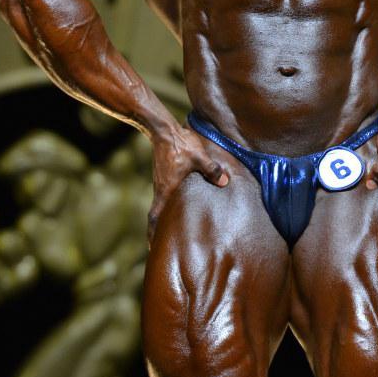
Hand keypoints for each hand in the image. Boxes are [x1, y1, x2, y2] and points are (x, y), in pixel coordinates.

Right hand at [148, 127, 227, 242]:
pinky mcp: (163, 176)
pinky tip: (178, 205)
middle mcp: (161, 189)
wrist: (163, 129)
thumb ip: (212, 170)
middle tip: (161, 245)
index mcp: (168, 190)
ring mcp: (161, 182)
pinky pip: (164, 195)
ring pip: (160, 206)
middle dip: (157, 231)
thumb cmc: (180, 144)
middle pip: (156, 215)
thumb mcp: (199, 157)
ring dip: (163, 218)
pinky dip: (167, 206)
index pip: (156, 217)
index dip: (153, 233)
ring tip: (171, 230)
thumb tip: (225, 182)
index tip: (152, 247)